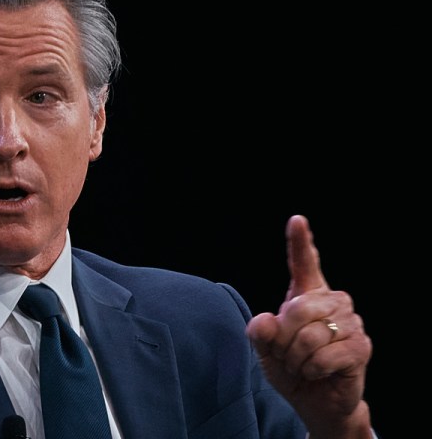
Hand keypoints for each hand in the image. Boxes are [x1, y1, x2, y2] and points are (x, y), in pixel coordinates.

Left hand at [246, 215, 372, 438]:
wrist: (314, 400)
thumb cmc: (290, 368)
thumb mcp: (265, 350)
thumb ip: (259, 333)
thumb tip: (266, 321)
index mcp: (307, 295)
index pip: (304, 263)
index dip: (300, 242)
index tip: (297, 220)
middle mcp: (333, 302)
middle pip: (296, 309)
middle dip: (282, 339)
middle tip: (286, 354)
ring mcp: (351, 322)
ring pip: (309, 336)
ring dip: (296, 358)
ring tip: (303, 364)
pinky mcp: (361, 347)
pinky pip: (324, 356)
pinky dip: (311, 369)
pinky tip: (317, 372)